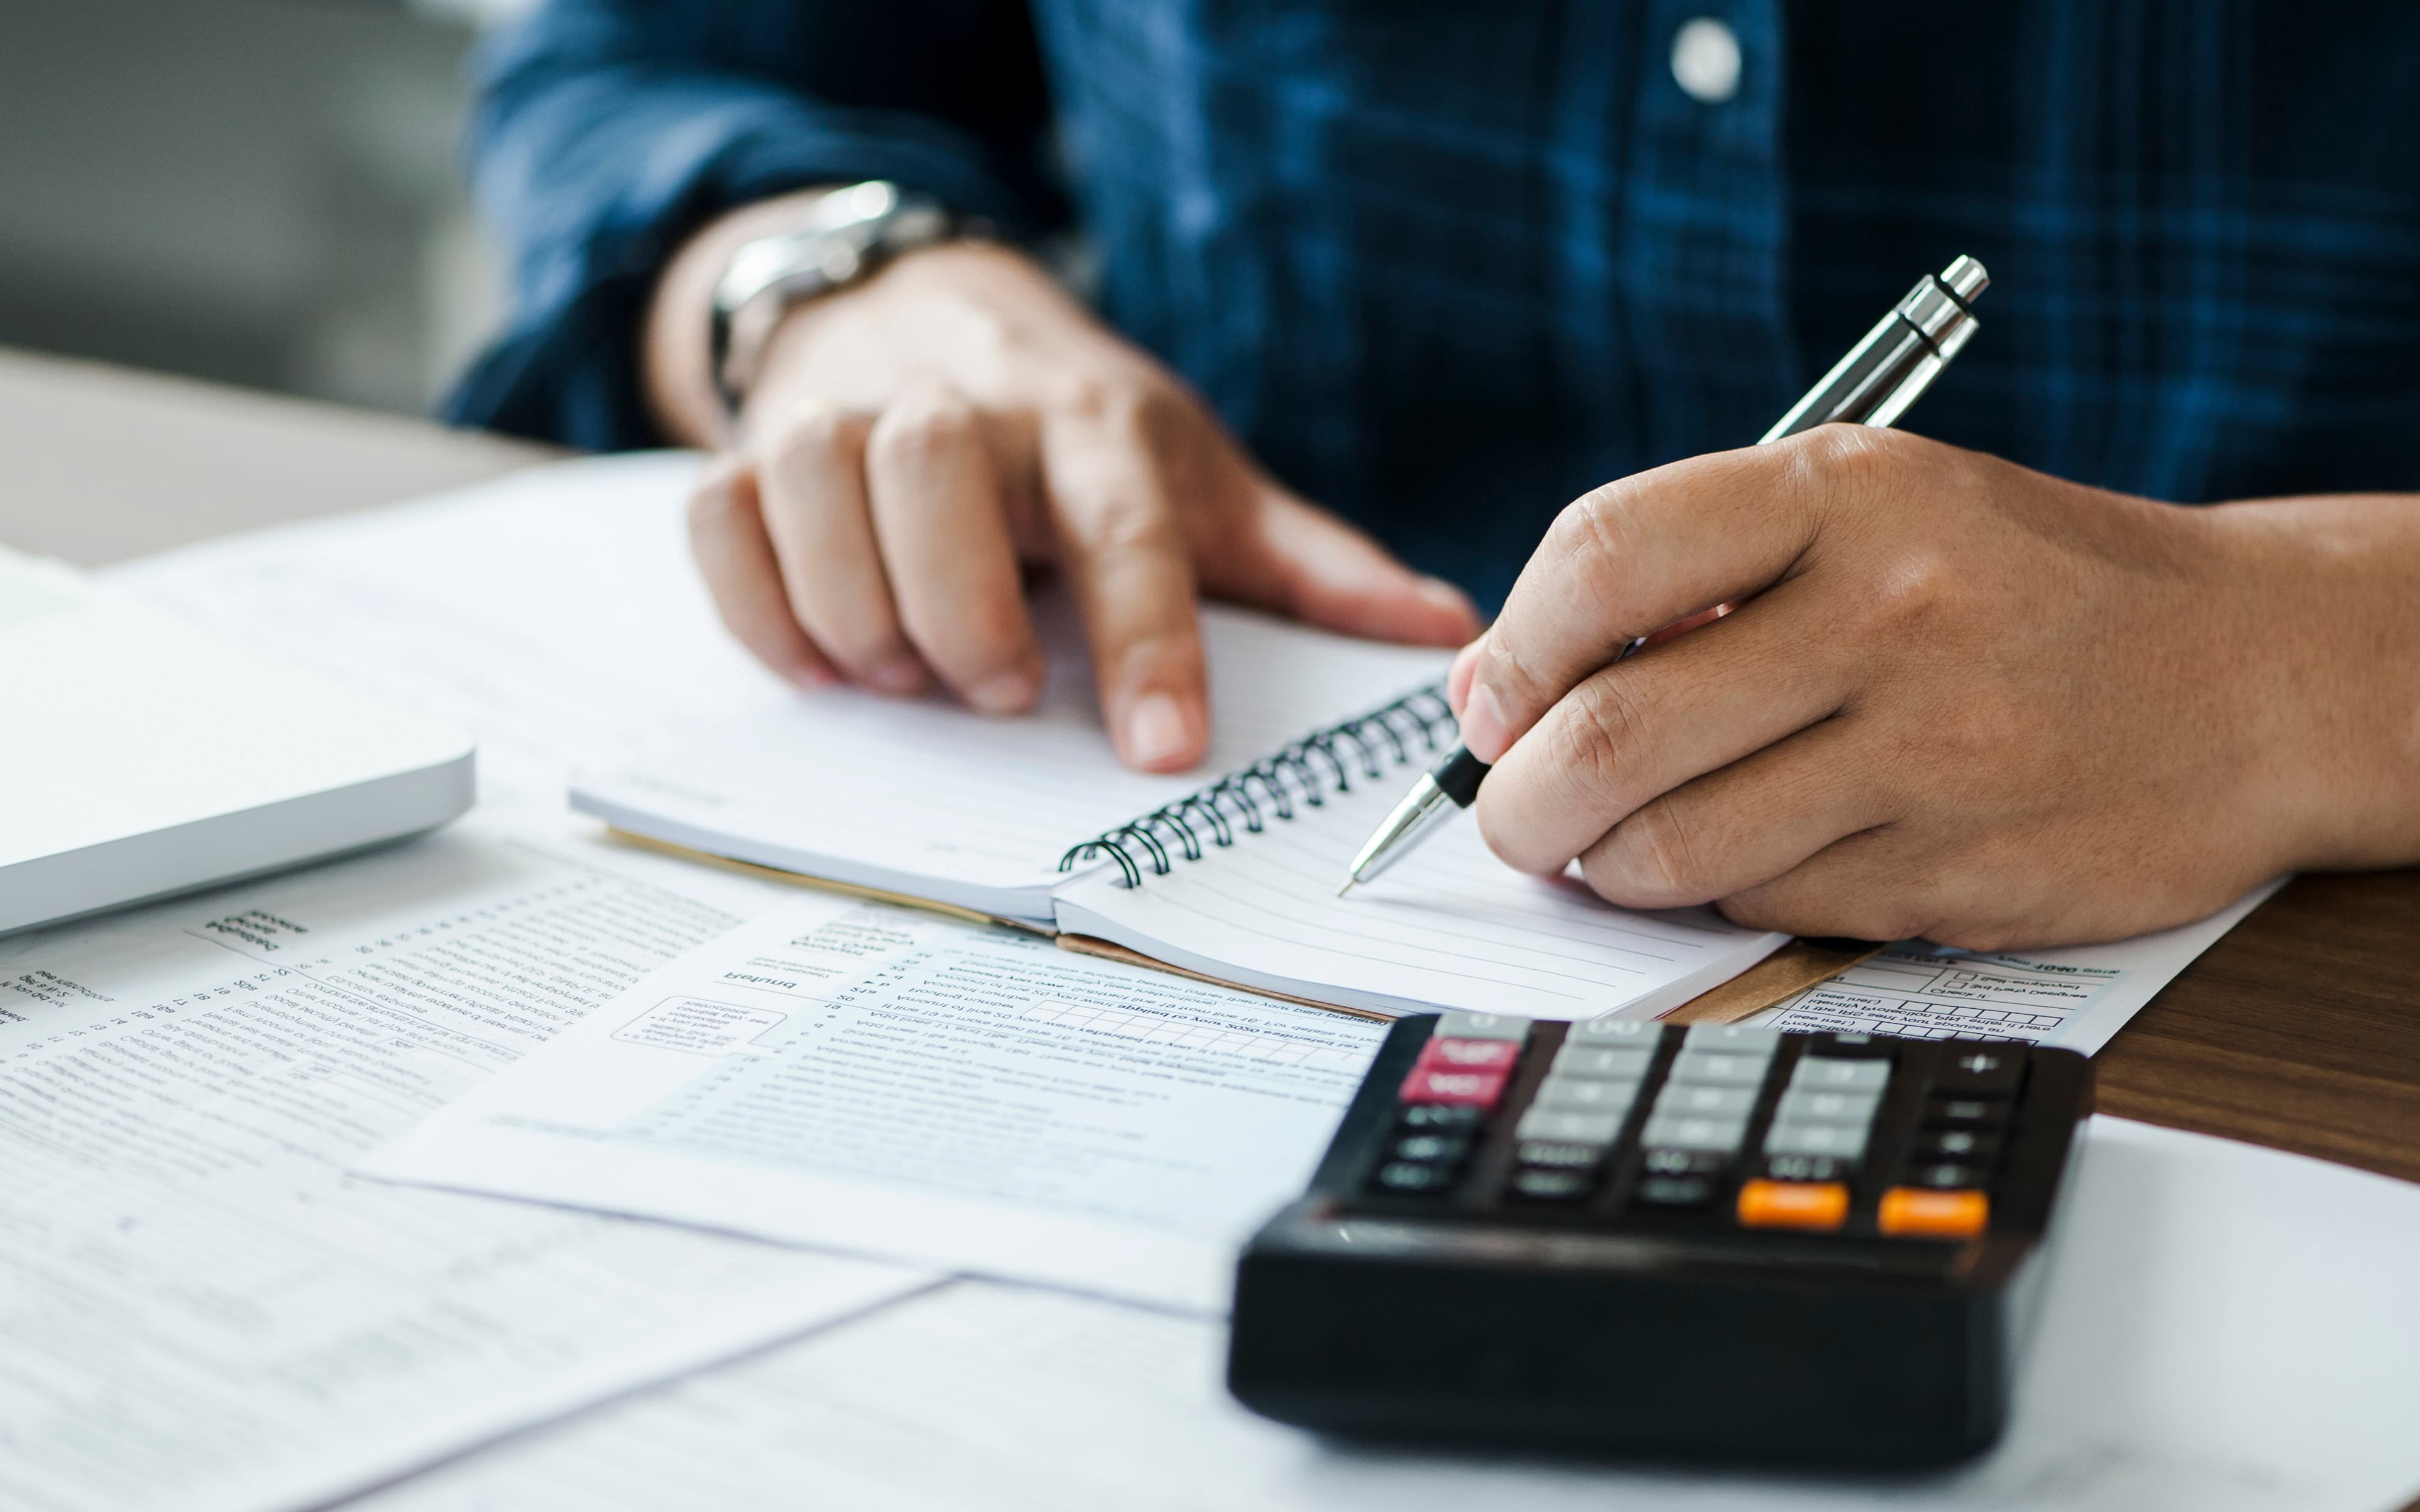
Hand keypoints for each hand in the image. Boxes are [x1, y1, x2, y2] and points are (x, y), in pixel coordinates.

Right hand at [653, 219, 1475, 772]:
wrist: (931, 304)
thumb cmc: (1078, 426)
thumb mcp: (1199, 479)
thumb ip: (1306, 566)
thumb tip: (1435, 634)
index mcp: (1097, 424)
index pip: (1126, 529)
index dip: (1146, 643)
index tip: (1163, 753)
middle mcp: (967, 403)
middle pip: (933, 473)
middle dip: (958, 605)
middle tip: (991, 691)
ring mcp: (847, 410)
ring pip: (813, 483)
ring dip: (852, 607)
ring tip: (904, 671)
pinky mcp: (756, 439)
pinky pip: (720, 515)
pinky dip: (755, 600)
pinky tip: (816, 653)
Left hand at [1449, 426, 2419, 947]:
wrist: (2254, 677)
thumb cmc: (2022, 584)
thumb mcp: (1875, 510)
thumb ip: (1688, 576)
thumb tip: (1491, 688)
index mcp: (1851, 493)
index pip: (1604, 558)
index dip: (1513, 649)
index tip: (1495, 700)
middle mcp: (1891, 614)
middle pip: (1612, 736)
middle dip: (1520, 802)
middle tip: (1515, 816)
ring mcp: (1933, 754)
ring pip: (1674, 851)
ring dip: (1609, 865)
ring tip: (1619, 844)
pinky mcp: (1959, 874)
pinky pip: (1766, 908)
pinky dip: (1724, 897)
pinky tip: (1760, 853)